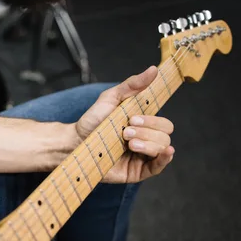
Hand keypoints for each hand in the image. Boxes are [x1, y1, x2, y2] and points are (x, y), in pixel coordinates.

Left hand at [75, 66, 174, 183]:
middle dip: (146, 132)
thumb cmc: (92, 121)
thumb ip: (132, 85)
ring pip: (162, 149)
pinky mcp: (136, 172)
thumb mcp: (111, 98)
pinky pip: (158, 168)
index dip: (152, 120)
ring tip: (127, 143)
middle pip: (165, 135)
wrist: (75, 142)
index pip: (164, 123)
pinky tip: (164, 152)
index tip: (132, 118)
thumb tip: (153, 69)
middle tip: (125, 132)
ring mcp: (142, 156)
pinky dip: (164, 159)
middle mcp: (146, 140)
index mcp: (143, 124)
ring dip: (147, 143)